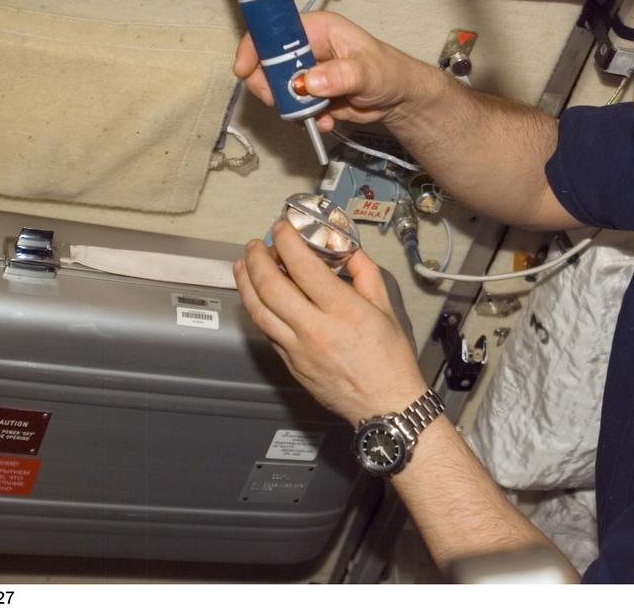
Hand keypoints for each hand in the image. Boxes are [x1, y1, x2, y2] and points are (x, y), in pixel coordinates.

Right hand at [232, 11, 437, 129]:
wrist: (398, 99)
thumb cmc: (387, 73)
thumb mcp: (368, 72)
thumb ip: (340, 75)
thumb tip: (307, 81)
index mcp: (317, 29)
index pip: (274, 30)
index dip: (255, 46)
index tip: (245, 70)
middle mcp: (305, 48)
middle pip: (267, 63)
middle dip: (270, 86)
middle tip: (281, 103)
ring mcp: (305, 73)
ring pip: (278, 90)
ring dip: (291, 108)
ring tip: (316, 116)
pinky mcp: (309, 95)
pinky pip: (293, 109)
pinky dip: (305, 120)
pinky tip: (327, 122)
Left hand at [233, 220, 426, 425]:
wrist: (385, 404)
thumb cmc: (390, 360)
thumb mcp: (386, 308)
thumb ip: (364, 274)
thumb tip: (347, 251)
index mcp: (343, 311)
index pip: (304, 267)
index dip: (287, 242)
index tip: (282, 228)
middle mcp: (315, 329)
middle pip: (271, 287)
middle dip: (258, 258)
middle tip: (257, 244)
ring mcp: (298, 349)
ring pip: (259, 311)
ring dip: (246, 282)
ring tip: (243, 264)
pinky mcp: (290, 364)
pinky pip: (267, 331)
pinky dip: (257, 308)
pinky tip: (257, 296)